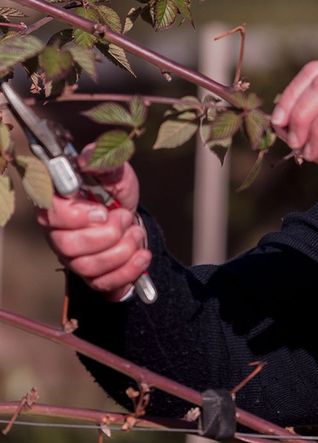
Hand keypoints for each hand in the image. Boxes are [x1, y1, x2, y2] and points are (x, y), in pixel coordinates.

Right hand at [36, 151, 149, 300]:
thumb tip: (87, 159)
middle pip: (69, 245)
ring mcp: (72, 257)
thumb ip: (104, 162)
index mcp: (57, 204)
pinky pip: (102, 283)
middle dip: (107, 234)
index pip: (49, 215)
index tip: (104, 211)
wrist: (132, 219)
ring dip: (121, 250)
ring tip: (136, 233)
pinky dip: (128, 270)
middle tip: (126, 219)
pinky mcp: (90, 276)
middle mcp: (58, 234)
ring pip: (87, 266)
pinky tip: (142, 255)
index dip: (77, 216)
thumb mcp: (116, 172)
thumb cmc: (116, 193)